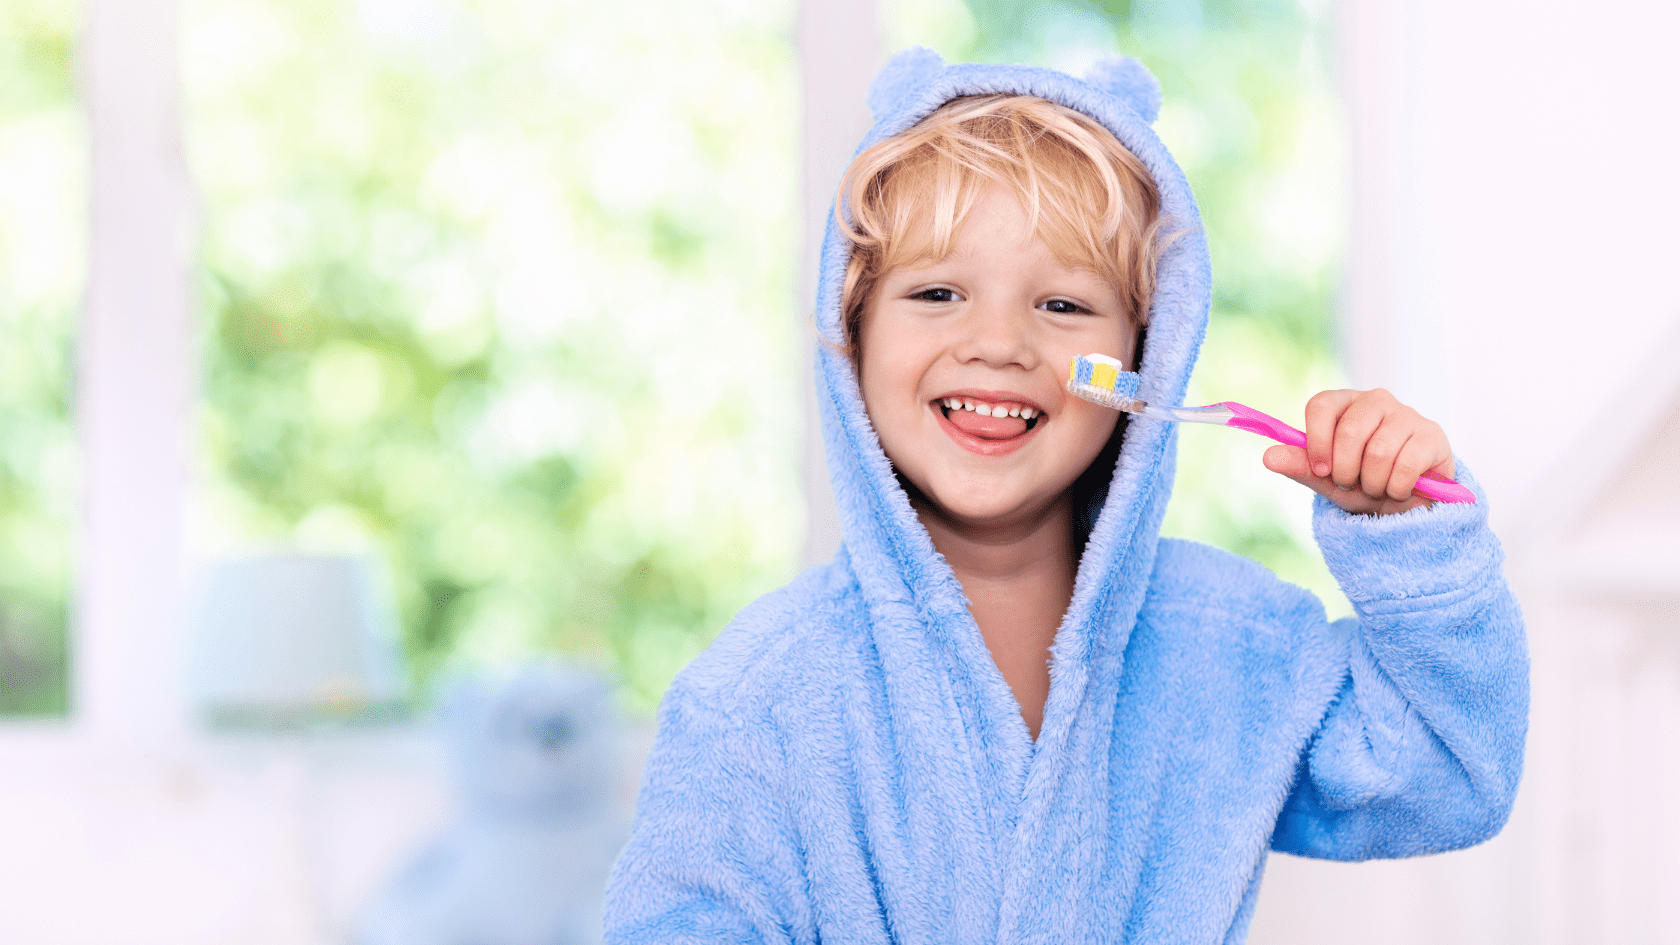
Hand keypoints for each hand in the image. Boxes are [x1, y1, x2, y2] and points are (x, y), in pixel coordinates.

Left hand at [1261, 388, 1454, 515]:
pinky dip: (1396, 488)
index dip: (1317, 441)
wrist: (1408, 503)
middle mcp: (1376, 400)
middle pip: (1350, 431)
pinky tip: (1399, 489)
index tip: (1321, 470)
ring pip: (1378, 452)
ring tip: (1376, 487)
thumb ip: (1300, 466)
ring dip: (1372, 483)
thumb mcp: (1327, 479)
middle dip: (1346, 470)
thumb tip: (1267, 456)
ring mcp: (1406, 415)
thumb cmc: (1363, 482)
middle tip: (1352, 482)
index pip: (1321, 405)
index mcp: (1344, 403)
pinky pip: (1405, 465)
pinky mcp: (1432, 435)